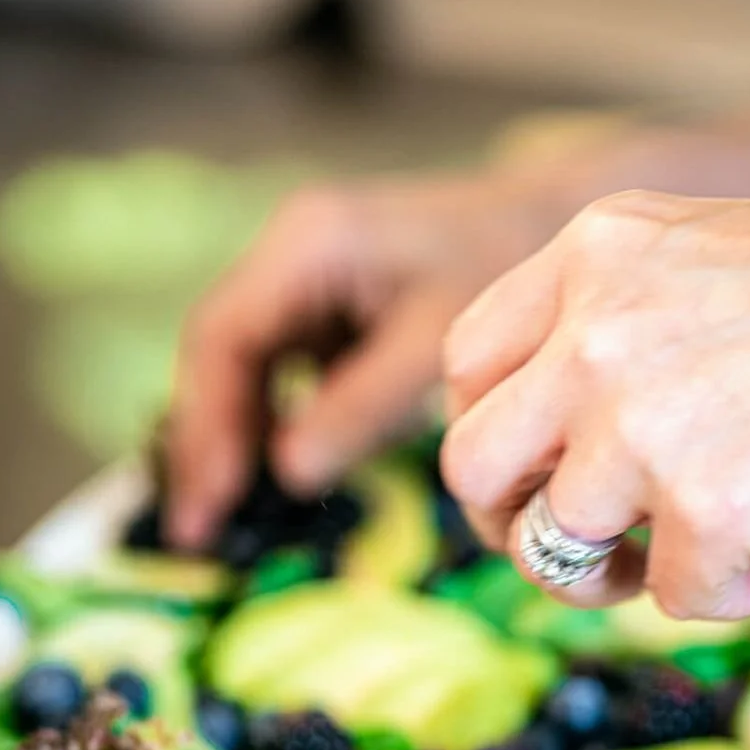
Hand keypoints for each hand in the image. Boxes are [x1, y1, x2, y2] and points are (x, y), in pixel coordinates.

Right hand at [166, 151, 633, 547]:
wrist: (554, 218)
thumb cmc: (505, 264)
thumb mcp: (436, 342)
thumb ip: (363, 405)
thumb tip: (291, 471)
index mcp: (308, 244)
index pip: (222, 339)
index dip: (207, 425)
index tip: (210, 500)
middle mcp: (292, 254)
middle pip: (218, 355)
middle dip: (205, 443)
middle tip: (196, 532)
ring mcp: (307, 282)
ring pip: (242, 368)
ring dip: (232, 442)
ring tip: (222, 523)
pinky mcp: (330, 310)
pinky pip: (281, 373)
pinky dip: (273, 428)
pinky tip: (275, 485)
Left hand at [441, 185, 749, 617]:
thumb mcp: (704, 260)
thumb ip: (610, 326)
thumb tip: (548, 439)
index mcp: (592, 254)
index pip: (467, 364)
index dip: (492, 437)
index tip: (533, 474)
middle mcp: (594, 337)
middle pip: (470, 466)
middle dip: (508, 526)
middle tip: (577, 547)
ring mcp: (641, 428)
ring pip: (555, 550)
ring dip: (615, 575)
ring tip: (703, 548)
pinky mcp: (704, 514)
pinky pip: (672, 601)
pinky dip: (728, 593)